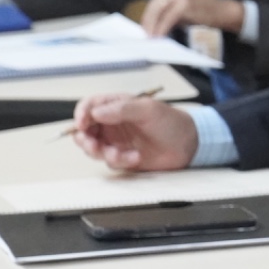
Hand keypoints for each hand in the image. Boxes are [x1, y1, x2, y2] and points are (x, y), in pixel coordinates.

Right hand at [70, 93, 198, 171]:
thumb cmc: (170, 121)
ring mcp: (115, 141)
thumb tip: (96, 112)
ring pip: (93, 149)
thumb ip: (121, 109)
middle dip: (86, 140)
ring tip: (122, 155)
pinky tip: (136, 157)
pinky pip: (110, 162)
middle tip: (95, 146)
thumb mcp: (147, 110)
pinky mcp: (122, 157)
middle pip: (84, 131)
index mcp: (115, 106)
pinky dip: (121, 161)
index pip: (88, 107)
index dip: (80, 115)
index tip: (82, 125)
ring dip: (104, 153)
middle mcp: (111, 123)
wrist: (188, 144)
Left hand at [141, 0, 243, 37]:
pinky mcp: (185, 5)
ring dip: (153, 26)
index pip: (155, 1)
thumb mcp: (184, 6)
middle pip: (154, 5)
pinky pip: (168, 18)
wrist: (224, 11)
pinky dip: (162, 28)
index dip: (147, 16)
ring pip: (159, 12)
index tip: (144, 28)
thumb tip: (153, 23)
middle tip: (145, 35)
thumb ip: (170, 10)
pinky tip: (160, 35)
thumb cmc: (205, 11)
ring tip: (151, 37)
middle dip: (148, 22)